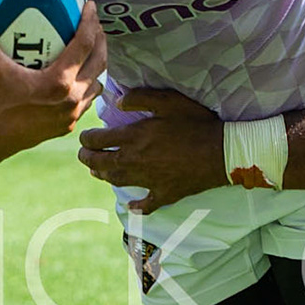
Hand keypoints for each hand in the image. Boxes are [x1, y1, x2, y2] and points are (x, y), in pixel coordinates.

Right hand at [0, 1, 106, 163]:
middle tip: (95, 24)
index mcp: (59, 81)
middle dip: (101, 41)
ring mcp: (72, 114)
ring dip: (97, 65)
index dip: (90, 22)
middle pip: (99, 62)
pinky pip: (87, 101)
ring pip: (97, 84)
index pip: (84, 44)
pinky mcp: (68, 126)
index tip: (90, 6)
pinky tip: (78, 79)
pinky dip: (87, 86)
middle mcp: (72, 98)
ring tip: (91, 51)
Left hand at [77, 87, 223, 212]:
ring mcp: (148, 180)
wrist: (222, 152)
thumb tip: (115, 102)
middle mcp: (135, 160)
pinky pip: (146, 204)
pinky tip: (132, 206)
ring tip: (97, 171)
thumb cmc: (196, 123)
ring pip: (116, 181)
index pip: (97, 140)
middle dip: (86, 158)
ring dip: (103, 176)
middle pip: (100, 162)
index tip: (85, 137)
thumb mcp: (169, 101)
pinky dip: (137, 206)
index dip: (86, 138)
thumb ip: (139, 98)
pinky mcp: (164, 193)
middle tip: (83, 155)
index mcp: (133, 137)